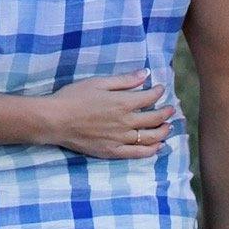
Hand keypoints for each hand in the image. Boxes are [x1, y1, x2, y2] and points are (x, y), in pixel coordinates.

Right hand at [29, 72, 175, 158]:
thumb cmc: (74, 97)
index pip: (149, 97)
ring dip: (162, 132)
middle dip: (165, 113)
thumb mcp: (99, 82)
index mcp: (123, 102)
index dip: (158, 92)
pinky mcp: (112, 151)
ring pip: (149, 138)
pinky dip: (150, 151)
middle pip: (154, 119)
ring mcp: (120, 139)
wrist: (56, 120)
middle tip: (171, 109)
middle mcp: (125, 122)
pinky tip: (157, 147)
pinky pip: (137, 153)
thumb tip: (145, 74)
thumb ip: (124, 80)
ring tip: (168, 128)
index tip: (161, 88)